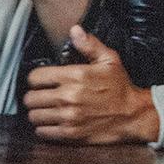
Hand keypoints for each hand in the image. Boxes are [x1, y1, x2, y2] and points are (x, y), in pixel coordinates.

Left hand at [25, 26, 161, 142]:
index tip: (42, 81)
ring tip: (46, 109)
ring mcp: (68, 116)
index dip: (36, 78)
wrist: (133, 114)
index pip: (35, 77)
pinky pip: (42, 131)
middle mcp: (68, 97)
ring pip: (33, 115)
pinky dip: (43, 127)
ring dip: (37, 112)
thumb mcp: (109, 60)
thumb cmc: (120, 87)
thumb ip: (89, 45)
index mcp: (75, 76)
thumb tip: (75, 30)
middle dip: (34, 96)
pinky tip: (51, 121)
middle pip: (30, 98)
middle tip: (42, 96)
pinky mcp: (70, 133)